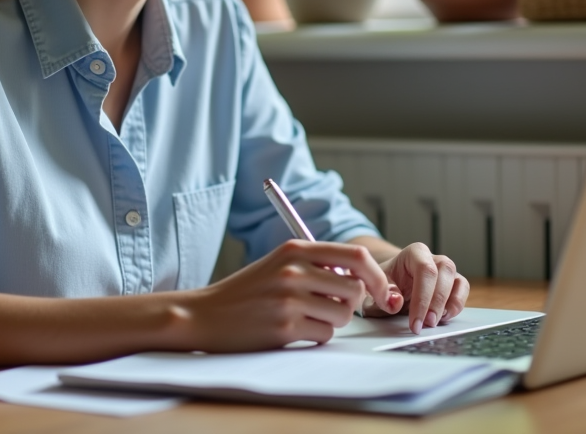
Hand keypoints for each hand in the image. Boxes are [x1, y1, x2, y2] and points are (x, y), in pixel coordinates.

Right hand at [178, 240, 401, 351]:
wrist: (205, 314)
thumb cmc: (246, 291)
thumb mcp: (278, 263)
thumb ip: (316, 263)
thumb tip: (361, 275)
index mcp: (295, 250)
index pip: (356, 255)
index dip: (376, 275)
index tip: (380, 290)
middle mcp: (294, 270)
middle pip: (354, 288)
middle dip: (351, 303)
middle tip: (332, 307)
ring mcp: (290, 299)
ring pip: (343, 315)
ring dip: (332, 321)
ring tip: (306, 317)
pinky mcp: (285, 327)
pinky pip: (324, 335)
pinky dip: (316, 336)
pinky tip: (293, 330)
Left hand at [364, 242, 468, 334]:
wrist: (391, 283)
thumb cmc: (384, 284)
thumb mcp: (376, 288)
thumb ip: (383, 294)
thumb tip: (397, 301)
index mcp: (413, 253)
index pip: (424, 269)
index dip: (422, 298)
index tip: (415, 322)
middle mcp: (433, 258)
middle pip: (444, 272)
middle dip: (436, 302)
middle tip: (427, 324)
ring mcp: (445, 270)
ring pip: (458, 280)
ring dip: (450, 304)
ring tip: (435, 322)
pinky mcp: (453, 282)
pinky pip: (463, 289)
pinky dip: (456, 305)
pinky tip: (444, 317)